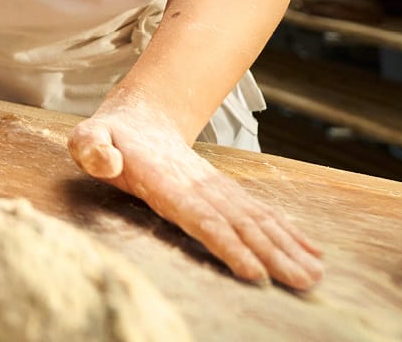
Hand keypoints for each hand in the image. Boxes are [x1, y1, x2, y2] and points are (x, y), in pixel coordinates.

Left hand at [69, 96, 321, 289]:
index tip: (255, 272)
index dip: (229, 245)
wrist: (140, 118)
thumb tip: (107, 161)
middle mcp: (199, 188)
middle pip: (241, 226)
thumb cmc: (108, 137)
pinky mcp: (224, 195)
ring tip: (314, 276)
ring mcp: (216, 191)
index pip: (203, 218)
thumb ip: (91, 147)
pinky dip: (287, 233)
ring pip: (257, 222)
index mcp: (167, 183)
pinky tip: (311, 252)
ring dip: (287, 248)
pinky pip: (260, 215)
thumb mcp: (87, 137)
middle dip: (273, 255)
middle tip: (302, 283)